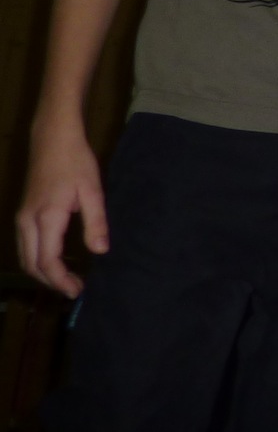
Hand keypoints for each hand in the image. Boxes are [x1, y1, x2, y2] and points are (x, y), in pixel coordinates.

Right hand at [15, 117, 107, 298]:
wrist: (52, 140)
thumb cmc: (75, 162)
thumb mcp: (93, 190)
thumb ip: (96, 222)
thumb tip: (100, 251)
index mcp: (47, 217)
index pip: (48, 261)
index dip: (61, 280)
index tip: (78, 291)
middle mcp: (27, 222)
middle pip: (31, 264)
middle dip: (51, 281)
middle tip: (75, 289)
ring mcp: (22, 218)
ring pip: (25, 257)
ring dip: (43, 272)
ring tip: (68, 279)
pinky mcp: (23, 214)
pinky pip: (26, 246)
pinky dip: (38, 260)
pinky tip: (57, 261)